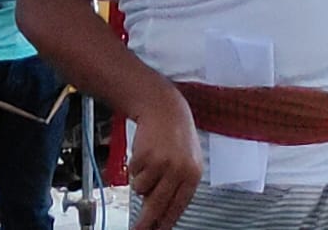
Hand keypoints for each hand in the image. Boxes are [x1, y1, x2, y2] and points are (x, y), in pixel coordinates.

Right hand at [128, 88, 203, 229]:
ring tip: (149, 165)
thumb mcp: (186, 160)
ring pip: (141, 191)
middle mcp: (180, 170)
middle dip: (146, 222)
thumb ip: (177, 185)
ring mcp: (162, 164)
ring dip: (141, 183)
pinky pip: (134, 176)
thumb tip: (161, 212)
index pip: (178, 207)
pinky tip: (144, 154)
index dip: (166, 223)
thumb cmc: (175, 136)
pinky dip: (135, 169)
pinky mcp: (146, 157)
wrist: (164, 109)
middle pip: (158, 206)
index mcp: (193, 174)